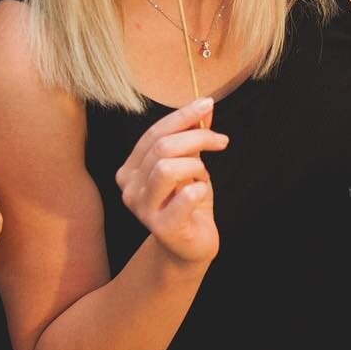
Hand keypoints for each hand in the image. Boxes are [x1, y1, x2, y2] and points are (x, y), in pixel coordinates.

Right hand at [116, 96, 227, 264]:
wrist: (191, 244)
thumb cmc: (188, 202)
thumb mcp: (190, 164)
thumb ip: (192, 137)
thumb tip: (205, 107)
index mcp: (130, 169)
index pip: (153, 133)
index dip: (182, 116)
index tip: (207, 104)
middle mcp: (129, 188)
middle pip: (162, 147)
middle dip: (197, 137)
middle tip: (221, 141)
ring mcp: (142, 209)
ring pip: (167, 168)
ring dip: (195, 166)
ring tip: (203, 178)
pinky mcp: (162, 228)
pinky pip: (183, 198)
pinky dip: (197, 189)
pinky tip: (200, 194)